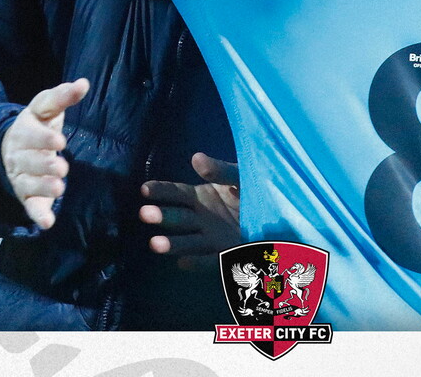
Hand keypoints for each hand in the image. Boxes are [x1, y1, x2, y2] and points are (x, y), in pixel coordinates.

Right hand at [0, 78, 89, 229]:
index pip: (31, 133)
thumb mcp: (47, 107)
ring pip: (29, 184)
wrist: (11, 148)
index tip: (59, 141)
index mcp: (24, 129)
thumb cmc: (38, 124)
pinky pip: (29, 206)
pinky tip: (47, 223)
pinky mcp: (26, 195)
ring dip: (43, 187)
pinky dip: (37, 215)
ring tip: (60, 187)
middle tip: (61, 168)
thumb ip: (63, 96)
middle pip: (29, 161)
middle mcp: (19, 154)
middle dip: (44, 165)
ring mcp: (21, 176)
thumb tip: (83, 83)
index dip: (43, 138)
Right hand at [139, 153, 240, 269]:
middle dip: (161, 215)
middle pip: (177, 218)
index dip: (160, 190)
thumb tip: (195, 157)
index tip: (144, 190)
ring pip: (188, 241)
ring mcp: (211, 237)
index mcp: (200, 197)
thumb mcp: (238, 175)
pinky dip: (196, 262)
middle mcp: (200, 218)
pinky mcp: (225, 253)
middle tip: (145, 214)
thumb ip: (220, 170)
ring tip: (155, 244)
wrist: (276, 213)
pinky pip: (209, 260)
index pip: (174, 193)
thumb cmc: (251, 189)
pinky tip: (182, 263)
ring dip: (172, 243)